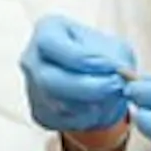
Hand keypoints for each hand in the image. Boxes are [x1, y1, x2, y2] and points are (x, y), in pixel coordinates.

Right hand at [20, 15, 135, 133]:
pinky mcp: (38, 111)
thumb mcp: (113, 47)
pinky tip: (97, 107)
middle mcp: (31, 58)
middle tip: (117, 86)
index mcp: (47, 30)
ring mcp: (31, 86)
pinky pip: (62, 120)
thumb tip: (118, 75)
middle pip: (49, 79)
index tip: (111, 67)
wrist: (95, 79)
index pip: (51, 44)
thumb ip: (115, 59)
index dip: (82, 58)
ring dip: (90, 104)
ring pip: (57, 104)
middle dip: (88, 87)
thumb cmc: (101, 55)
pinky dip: (86, 118)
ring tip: (111, 95)